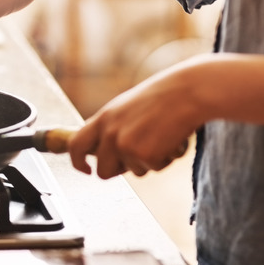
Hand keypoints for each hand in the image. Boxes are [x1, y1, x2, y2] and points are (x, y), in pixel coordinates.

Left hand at [68, 59, 203, 178]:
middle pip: (103, 171)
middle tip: (139, 156)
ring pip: (133, 172)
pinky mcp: (145, 155)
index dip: (77, 162)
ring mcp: (125, 145)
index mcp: (103, 118)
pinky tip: (172, 140)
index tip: (86, 170)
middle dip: (119, 171)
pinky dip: (165, 159)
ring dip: (148, 161)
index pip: (76, 145)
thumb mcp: (126, 108)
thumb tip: (102, 151)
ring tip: (161, 137)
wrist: (188, 92)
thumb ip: (112, 127)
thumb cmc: (162, 97)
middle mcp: (109, 133)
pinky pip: (154, 169)